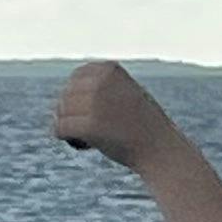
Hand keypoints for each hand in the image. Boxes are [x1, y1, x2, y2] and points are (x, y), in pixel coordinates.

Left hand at [53, 60, 173, 168]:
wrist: (161, 151)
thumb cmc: (144, 126)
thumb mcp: (126, 93)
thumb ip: (102, 86)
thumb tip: (67, 91)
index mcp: (109, 69)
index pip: (75, 78)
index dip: (80, 98)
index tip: (96, 113)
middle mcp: (101, 82)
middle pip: (66, 95)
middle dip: (74, 113)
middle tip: (94, 129)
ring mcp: (94, 103)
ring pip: (61, 112)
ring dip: (71, 127)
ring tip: (91, 138)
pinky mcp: (89, 126)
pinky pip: (59, 129)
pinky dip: (68, 139)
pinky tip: (86, 146)